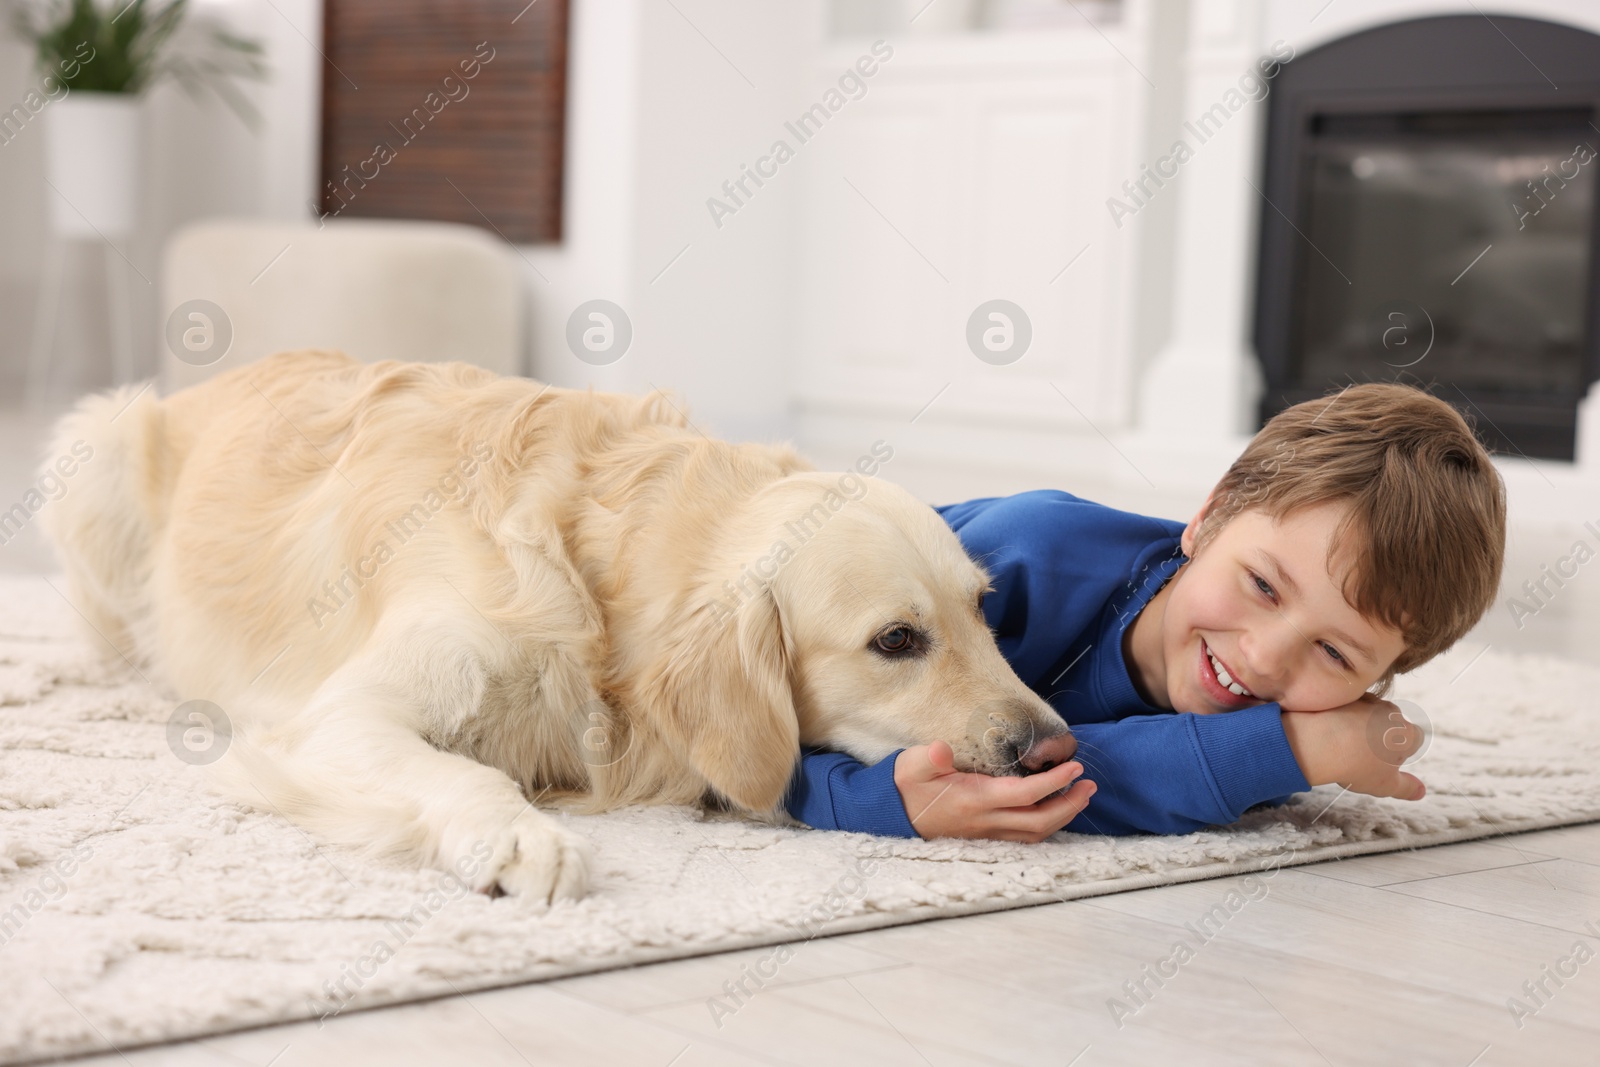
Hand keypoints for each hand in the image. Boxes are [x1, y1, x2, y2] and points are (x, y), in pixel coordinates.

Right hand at [892, 740, 1096, 841]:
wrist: (893, 815)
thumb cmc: (906, 787)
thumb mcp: (911, 766)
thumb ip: (928, 758)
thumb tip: (941, 749)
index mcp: (974, 800)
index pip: (1024, 795)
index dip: (1053, 783)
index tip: (1075, 767)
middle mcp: (986, 821)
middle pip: (1039, 821)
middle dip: (1069, 804)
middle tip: (1089, 785)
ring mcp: (987, 833)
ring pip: (1035, 833)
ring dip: (1063, 817)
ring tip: (1081, 797)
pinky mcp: (986, 837)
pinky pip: (1025, 837)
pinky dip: (1046, 825)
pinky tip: (1055, 812)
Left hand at [1281, 694, 1425, 800]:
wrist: (1321, 742)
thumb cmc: (1356, 766)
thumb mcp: (1385, 785)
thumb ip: (1406, 788)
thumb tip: (1420, 792)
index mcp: (1408, 733)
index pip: (1415, 739)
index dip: (1402, 751)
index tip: (1386, 760)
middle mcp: (1393, 712)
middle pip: (1393, 724)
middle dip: (1383, 736)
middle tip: (1362, 754)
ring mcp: (1369, 700)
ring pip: (1371, 713)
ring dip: (1363, 724)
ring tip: (1345, 743)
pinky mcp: (1346, 694)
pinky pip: (1350, 705)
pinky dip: (1345, 715)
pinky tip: (1333, 729)